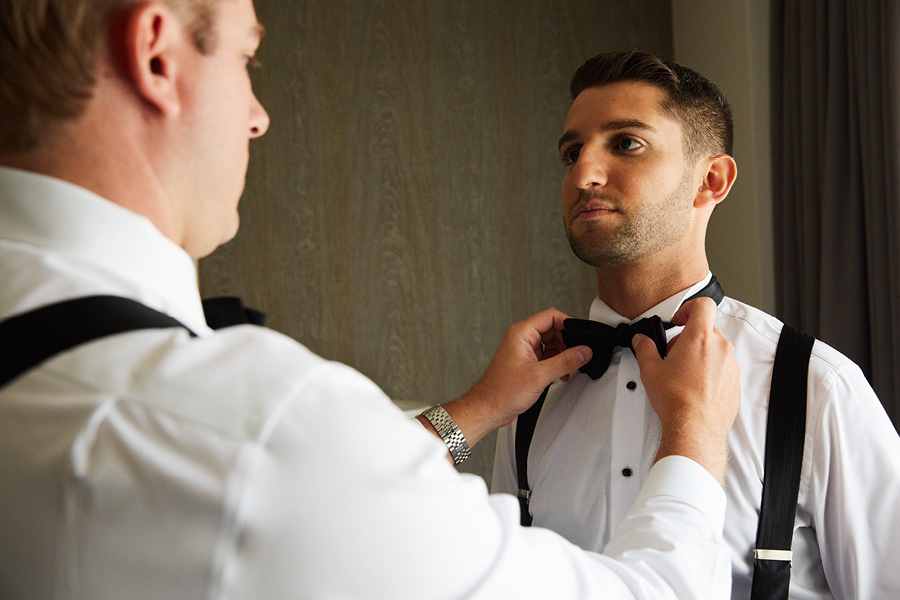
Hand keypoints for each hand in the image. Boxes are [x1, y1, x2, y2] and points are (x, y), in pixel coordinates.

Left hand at [428, 308, 590, 448]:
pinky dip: (557, 362)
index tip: (581, 336)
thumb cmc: (502, 391)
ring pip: (552, 343)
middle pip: (553, 329)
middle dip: (568, 341)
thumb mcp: (539, 376)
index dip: (568, 323)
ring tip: (570, 367)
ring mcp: (525, 350)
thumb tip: (584, 352)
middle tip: (578, 354)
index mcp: (521, 333)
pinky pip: (547, 355)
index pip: (551, 316)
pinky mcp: (527, 362)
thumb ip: (565, 362)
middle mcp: (522, 338)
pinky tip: (562, 374)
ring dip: (563, 354)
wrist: (489, 408)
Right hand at [632, 297, 739, 482]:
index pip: (703, 305)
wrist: (695, 428)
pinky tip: (694, 387)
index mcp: (700, 338)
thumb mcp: (651, 369)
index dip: (689, 307)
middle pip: (707, 330)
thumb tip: (641, 341)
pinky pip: (723, 369)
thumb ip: (645, 348)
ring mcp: (730, 366)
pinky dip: (710, 373)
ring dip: (701, 356)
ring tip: (683, 374)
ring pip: (716, 350)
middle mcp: (720, 348)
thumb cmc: (677, 400)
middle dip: (689, 338)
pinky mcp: (735, 383)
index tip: (679, 319)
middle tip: (674, 354)